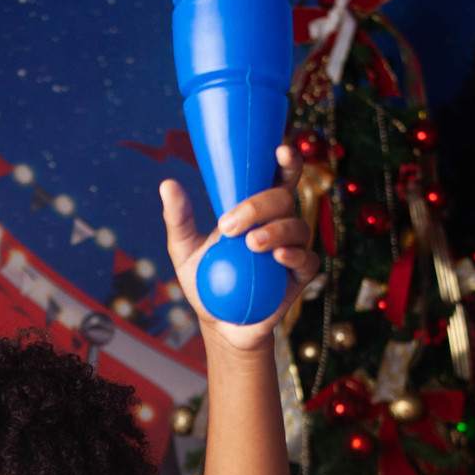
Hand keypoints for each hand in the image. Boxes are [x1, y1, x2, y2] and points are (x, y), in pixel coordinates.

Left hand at [159, 145, 318, 349]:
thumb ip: (179, 219)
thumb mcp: (185, 250)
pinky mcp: (299, 277)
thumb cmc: (206, 281)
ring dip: (276, 231)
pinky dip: (294, 256)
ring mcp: (292, 249)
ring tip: (252, 244)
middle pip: (284, 198)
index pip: (278, 176)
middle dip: (260, 205)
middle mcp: (280, 223)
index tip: (278, 150)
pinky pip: (307, 260)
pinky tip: (278, 258)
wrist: (219, 324)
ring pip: (298, 227)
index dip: (286, 159)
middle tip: (229, 226)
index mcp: (258, 209)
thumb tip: (167, 184)